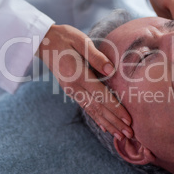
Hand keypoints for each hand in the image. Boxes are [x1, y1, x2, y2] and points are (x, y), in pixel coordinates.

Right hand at [37, 24, 132, 140]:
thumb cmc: (65, 38)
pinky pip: (86, 108)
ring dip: (107, 124)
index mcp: (79, 75)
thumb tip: (111, 70)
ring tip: (120, 136)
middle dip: (115, 122)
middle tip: (129, 134)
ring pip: (92, 111)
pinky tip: (105, 127)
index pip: (102, 96)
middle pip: (98, 108)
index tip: (128, 120)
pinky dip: (96, 119)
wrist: (43, 41)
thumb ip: (96, 56)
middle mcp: (74, 87)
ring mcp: (71, 91)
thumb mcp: (81, 41)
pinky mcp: (70, 91)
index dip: (116, 109)